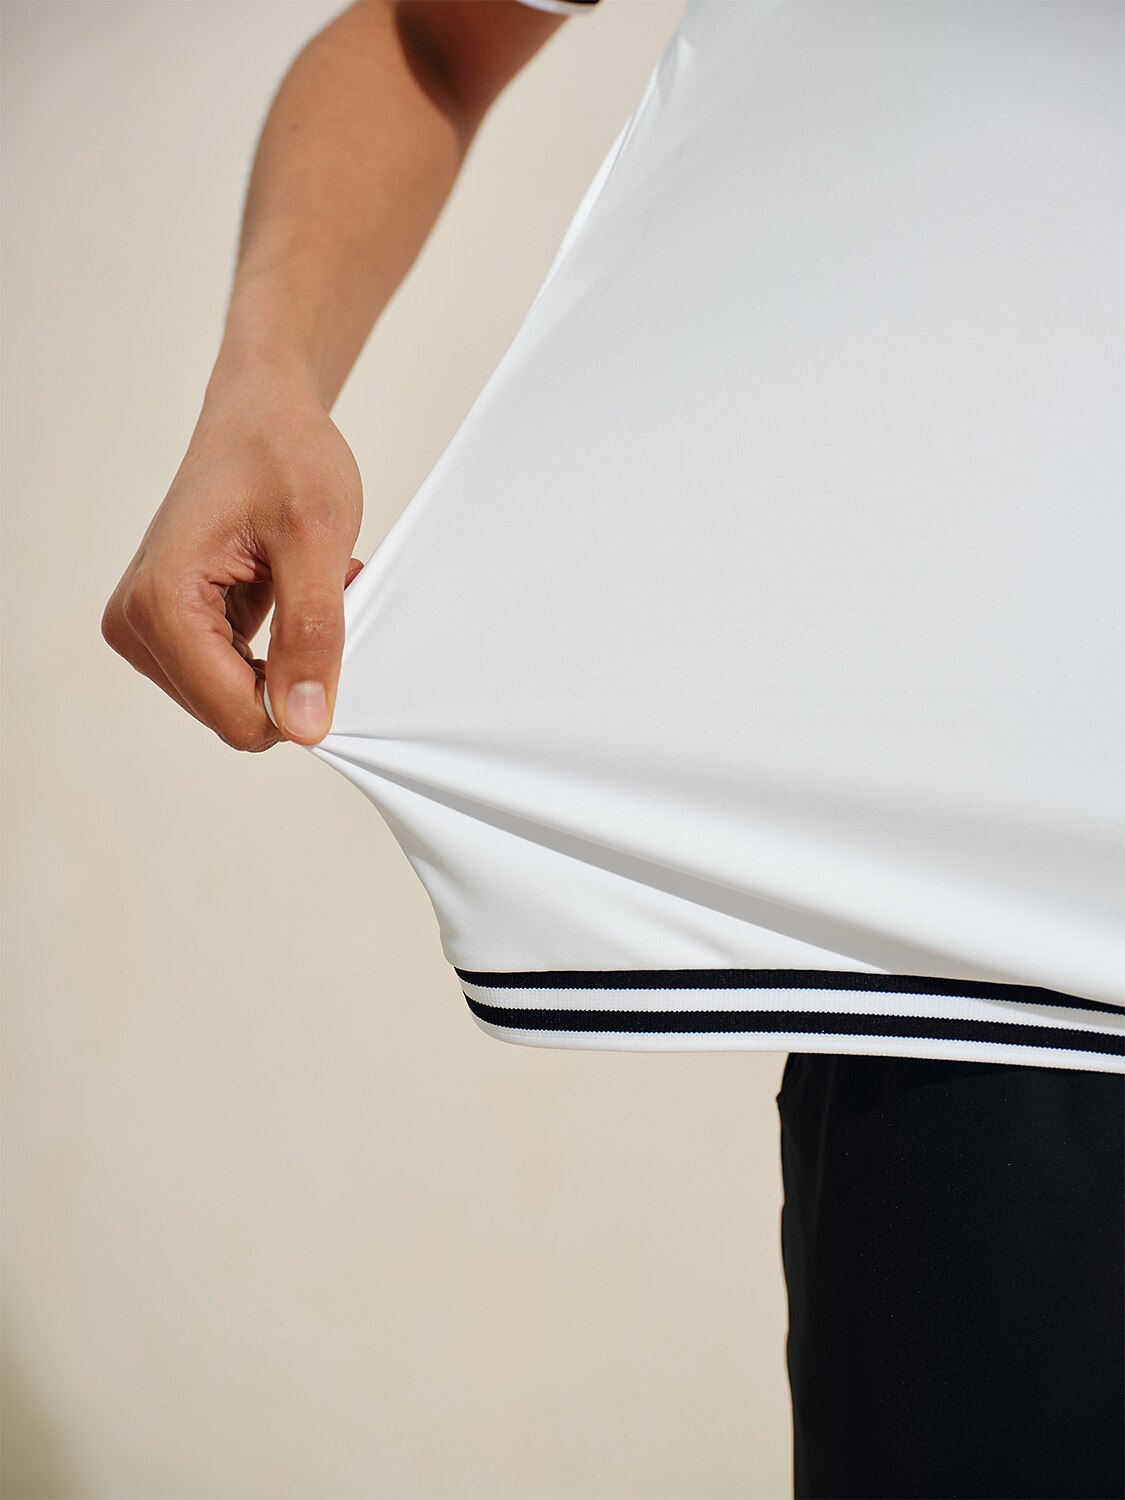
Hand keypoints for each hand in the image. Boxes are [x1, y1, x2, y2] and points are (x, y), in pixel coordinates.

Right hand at [102, 363, 364, 750]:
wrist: (259, 412)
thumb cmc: (282, 454)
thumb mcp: (316, 539)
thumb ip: (311, 636)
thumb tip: (304, 723)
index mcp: (161, 602)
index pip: (236, 717)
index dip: (298, 700)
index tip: (329, 635)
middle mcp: (136, 623)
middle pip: (232, 715)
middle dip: (290, 672)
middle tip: (315, 595)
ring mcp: (146, 628)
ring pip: (235, 701)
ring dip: (285, 658)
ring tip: (298, 586)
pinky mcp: (166, 628)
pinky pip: (231, 676)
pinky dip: (273, 648)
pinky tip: (285, 592)